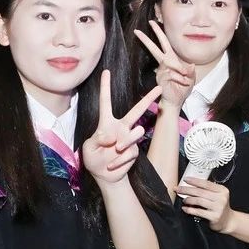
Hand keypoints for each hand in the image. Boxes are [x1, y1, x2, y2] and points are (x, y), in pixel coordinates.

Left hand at [80, 71, 161, 186]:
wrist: (105, 176)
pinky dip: (120, 160)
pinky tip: (112, 164)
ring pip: (136, 132)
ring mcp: (129, 139)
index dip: (105, 87)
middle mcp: (120, 128)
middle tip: (159, 88)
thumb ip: (97, 140)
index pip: (106, 102)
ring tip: (118, 147)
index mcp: (107, 123)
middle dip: (149, 99)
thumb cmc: (93, 159)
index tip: (106, 72)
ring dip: (127, 140)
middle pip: (137, 110)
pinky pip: (130, 152)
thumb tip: (111, 136)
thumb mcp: (88, 148)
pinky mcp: (133, 151)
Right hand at [134, 20, 195, 108]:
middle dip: (151, 36)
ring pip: (171, 63)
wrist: (176, 101)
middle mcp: (164, 63)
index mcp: (171, 60)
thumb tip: (190, 65)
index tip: (153, 22)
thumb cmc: (182, 89)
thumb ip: (191, 70)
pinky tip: (184, 82)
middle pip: (155, 47)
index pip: (164, 43)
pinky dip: (181, 78)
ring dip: (181, 71)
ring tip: (186, 79)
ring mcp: (161, 70)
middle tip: (148, 23)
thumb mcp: (191, 78)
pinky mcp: (161, 78)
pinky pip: (172, 74)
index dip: (159, 33)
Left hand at [178, 176, 233, 231]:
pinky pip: (199, 211)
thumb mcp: (218, 196)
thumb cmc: (220, 207)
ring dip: (188, 199)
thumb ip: (208, 190)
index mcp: (222, 190)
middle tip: (178, 189)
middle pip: (201, 192)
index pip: (206, 183)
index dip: (194, 181)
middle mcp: (221, 198)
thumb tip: (191, 185)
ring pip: (199, 201)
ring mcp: (218, 208)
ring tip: (184, 200)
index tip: (185, 179)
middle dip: (187, 189)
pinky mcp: (214, 217)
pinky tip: (185, 208)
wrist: (228, 221)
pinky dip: (190, 210)